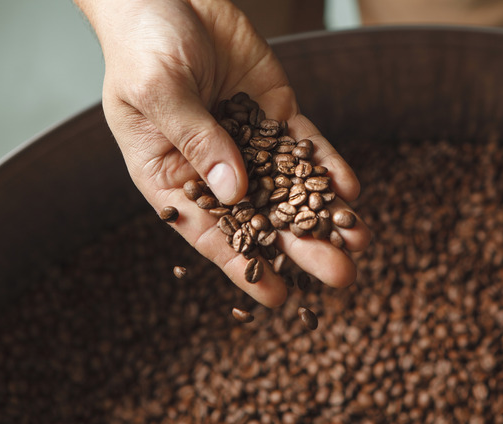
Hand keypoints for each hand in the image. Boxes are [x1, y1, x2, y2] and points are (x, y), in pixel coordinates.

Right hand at [75, 0, 369, 306]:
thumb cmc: (142, 45)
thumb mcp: (159, 91)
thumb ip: (196, 139)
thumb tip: (235, 191)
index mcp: (172, 176)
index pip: (210, 232)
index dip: (243, 267)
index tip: (278, 299)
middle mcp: (214, 166)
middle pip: (262, 216)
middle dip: (302, 247)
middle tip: (341, 276)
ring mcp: (248, 139)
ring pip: (290, 186)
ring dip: (325, 213)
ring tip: (360, 241)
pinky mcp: (275, 112)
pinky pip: (304, 144)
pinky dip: (326, 165)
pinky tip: (350, 189)